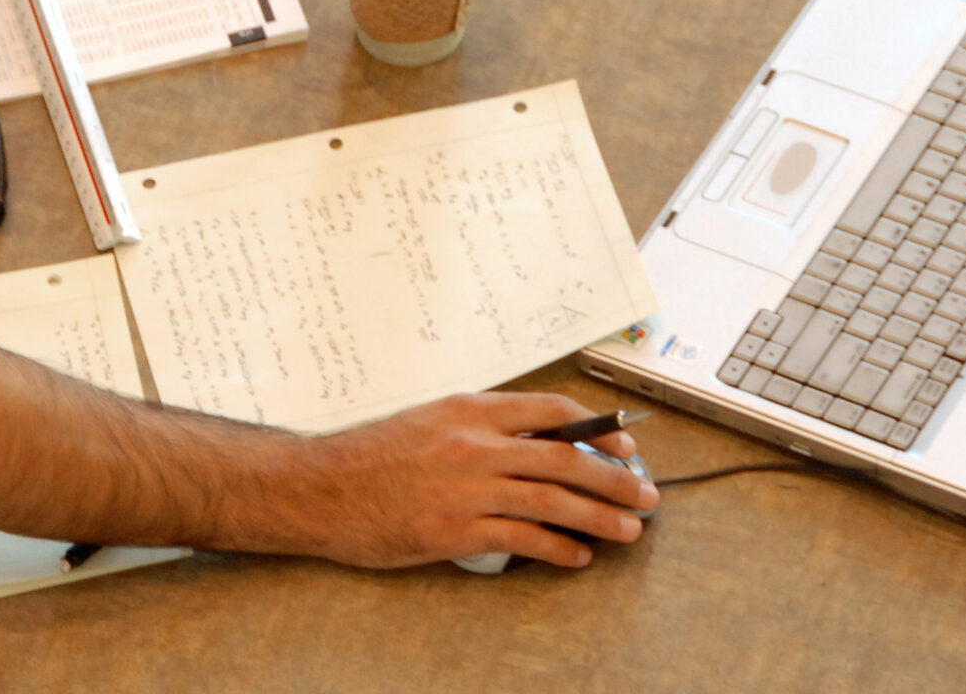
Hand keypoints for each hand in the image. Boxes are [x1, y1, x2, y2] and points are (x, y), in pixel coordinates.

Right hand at [282, 392, 656, 568]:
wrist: (319, 488)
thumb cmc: (369, 457)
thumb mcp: (428, 422)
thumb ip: (478, 428)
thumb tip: (533, 443)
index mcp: (469, 410)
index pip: (551, 412)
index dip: (597, 429)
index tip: (625, 444)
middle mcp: (474, 444)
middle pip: (566, 458)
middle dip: (615, 477)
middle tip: (645, 493)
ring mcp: (467, 488)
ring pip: (553, 500)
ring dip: (600, 515)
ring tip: (628, 529)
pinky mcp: (456, 530)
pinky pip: (523, 538)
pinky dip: (558, 548)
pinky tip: (577, 556)